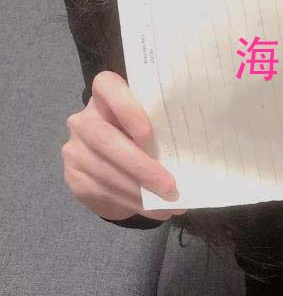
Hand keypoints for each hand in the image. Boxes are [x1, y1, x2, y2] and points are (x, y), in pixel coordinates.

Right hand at [61, 70, 186, 222]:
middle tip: (170, 186)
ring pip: (105, 170)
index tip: (148, 133)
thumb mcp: (153, 135)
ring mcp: (75, 149)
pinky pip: (104, 191)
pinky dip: (135, 204)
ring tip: (169, 203)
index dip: (126, 107)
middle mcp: (84, 121)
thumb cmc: (142, 147)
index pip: (106, 85)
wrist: (114, 178)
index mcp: (106, 99)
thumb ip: (162, 136)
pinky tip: (156, 210)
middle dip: (140, 165)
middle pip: (103, 137)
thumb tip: (194, 160)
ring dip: (141, 190)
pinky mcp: (75, 178)